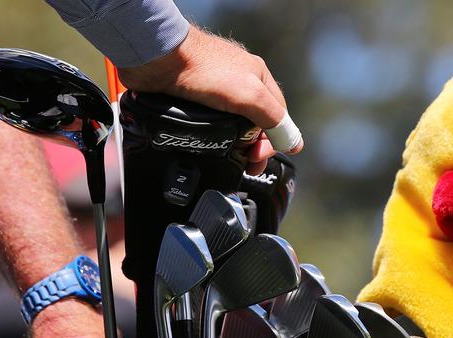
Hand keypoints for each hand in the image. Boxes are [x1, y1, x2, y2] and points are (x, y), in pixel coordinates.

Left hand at [118, 25, 302, 174]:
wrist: (157, 58)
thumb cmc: (203, 69)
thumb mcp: (249, 95)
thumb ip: (273, 118)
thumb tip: (295, 143)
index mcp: (258, 77)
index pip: (278, 115)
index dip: (275, 139)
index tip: (261, 158)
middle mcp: (239, 82)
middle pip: (257, 121)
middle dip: (256, 146)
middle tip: (248, 165)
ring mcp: (216, 90)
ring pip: (235, 123)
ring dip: (236, 144)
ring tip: (232, 161)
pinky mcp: (195, 98)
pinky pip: (213, 122)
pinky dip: (217, 137)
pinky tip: (212, 146)